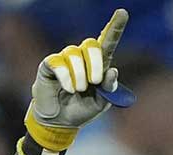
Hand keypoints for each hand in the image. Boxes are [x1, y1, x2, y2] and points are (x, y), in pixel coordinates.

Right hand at [26, 8, 127, 149]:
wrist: (60, 122)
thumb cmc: (81, 110)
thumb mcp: (100, 103)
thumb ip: (109, 89)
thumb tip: (113, 71)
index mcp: (98, 64)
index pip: (108, 41)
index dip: (115, 27)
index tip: (122, 13)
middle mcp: (82, 57)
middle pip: (91, 44)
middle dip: (96, 63)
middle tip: (95, 81)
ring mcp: (65, 59)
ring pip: (75, 55)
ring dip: (80, 75)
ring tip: (78, 90)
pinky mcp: (50, 64)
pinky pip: (59, 63)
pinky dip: (66, 77)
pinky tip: (68, 89)